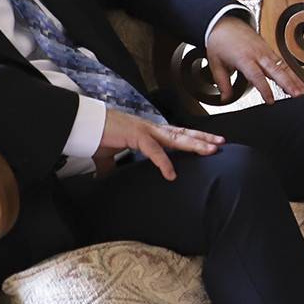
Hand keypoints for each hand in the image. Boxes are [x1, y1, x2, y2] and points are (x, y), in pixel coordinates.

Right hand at [94, 111, 222, 180]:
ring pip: (176, 138)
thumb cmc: (96, 137)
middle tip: (222, 143)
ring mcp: (144, 130)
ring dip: (195, 144)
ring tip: (211, 150)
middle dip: (203, 138)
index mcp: (148, 132)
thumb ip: (113, 166)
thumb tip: (106, 177)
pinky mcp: (134, 136)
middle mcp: (151, 129)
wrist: (82, 125)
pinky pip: (153, 150)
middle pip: (183, 133)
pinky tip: (171, 174)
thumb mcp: (109, 155)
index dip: (193, 138)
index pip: (176, 134)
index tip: (209, 143)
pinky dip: (163, 163)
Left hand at [204, 15, 303, 104]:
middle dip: (289, 84)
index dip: (264, 89)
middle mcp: (258, 54)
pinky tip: (299, 84)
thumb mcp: (216, 63)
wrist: (225, 22)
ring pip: (284, 67)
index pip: (256, 76)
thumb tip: (225, 98)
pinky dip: (293, 74)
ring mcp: (266, 52)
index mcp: (244, 58)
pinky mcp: (270, 51)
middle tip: (299, 96)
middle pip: (277, 70)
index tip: (270, 101)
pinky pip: (284, 64)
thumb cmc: (220, 42)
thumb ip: (222, 82)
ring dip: (296, 80)